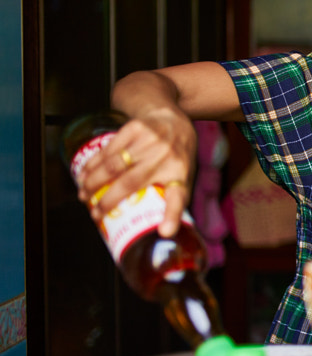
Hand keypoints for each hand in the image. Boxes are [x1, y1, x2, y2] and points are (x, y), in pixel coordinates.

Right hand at [75, 107, 196, 236]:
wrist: (174, 122)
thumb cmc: (176, 158)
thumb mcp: (182, 179)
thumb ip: (170, 201)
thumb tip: (158, 233)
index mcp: (180, 175)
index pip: (179, 198)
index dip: (172, 216)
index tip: (164, 232)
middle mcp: (166, 157)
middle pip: (130, 183)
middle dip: (107, 201)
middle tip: (94, 214)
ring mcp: (150, 141)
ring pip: (113, 165)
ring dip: (93, 182)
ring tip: (84, 195)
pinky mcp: (135, 128)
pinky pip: (108, 150)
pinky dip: (92, 164)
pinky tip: (84, 174)